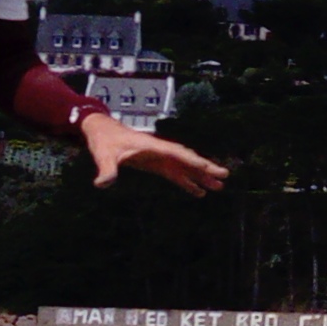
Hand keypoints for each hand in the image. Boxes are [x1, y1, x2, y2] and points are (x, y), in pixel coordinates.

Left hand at [82, 113, 228, 196]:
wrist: (102, 132)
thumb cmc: (104, 141)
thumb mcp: (103, 155)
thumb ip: (106, 169)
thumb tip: (102, 184)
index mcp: (151, 146)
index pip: (176, 153)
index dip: (192, 161)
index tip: (207, 167)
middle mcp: (160, 151)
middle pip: (187, 159)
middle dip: (205, 168)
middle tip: (224, 176)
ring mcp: (160, 157)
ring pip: (185, 168)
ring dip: (201, 177)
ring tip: (218, 188)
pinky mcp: (156, 164)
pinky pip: (176, 174)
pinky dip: (187, 182)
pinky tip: (199, 193)